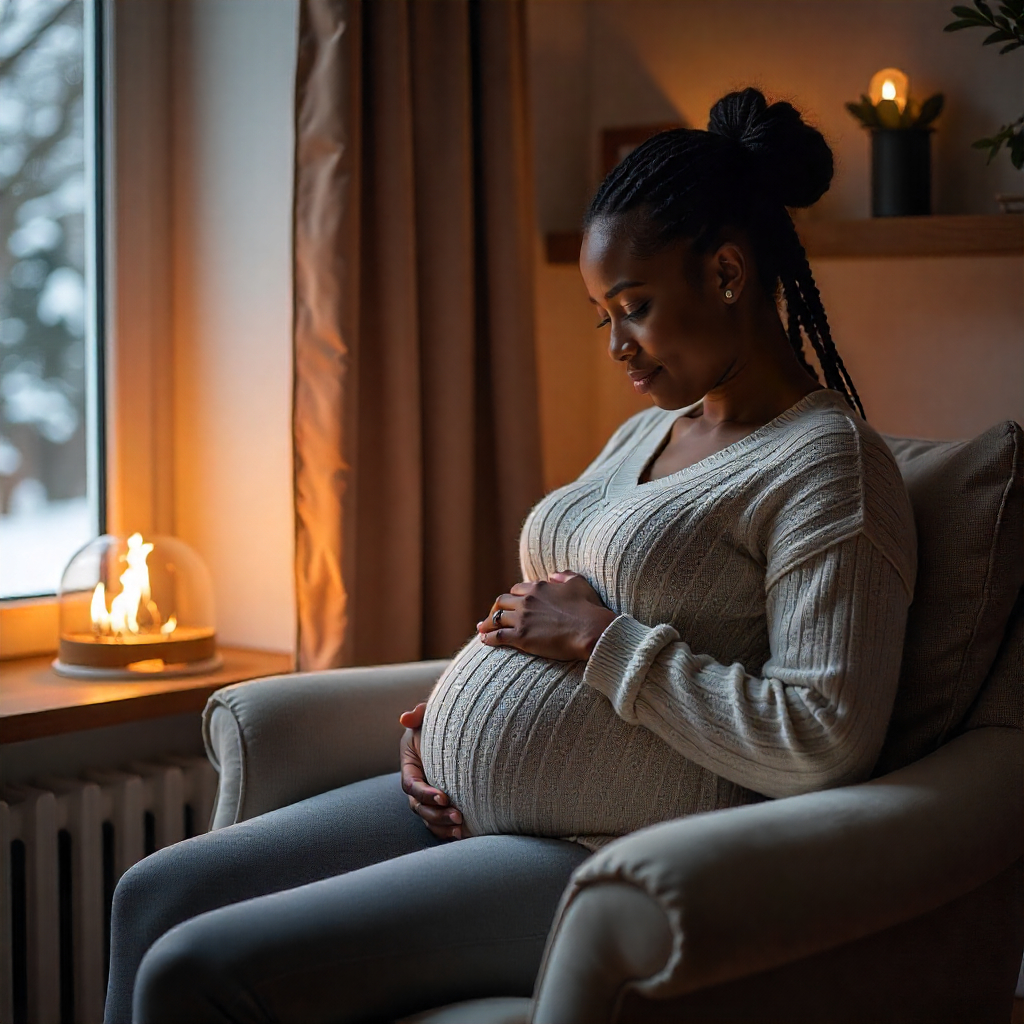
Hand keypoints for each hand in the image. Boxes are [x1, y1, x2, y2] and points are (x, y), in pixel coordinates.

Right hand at [399, 703, 462, 839]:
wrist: (461, 729)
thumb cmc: (442, 721)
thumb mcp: (429, 714)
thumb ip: (419, 713)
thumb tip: (405, 718)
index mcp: (410, 765)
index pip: (411, 785)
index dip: (424, 793)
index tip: (443, 796)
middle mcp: (417, 784)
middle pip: (419, 807)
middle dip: (436, 814)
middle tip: (458, 815)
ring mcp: (428, 796)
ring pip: (429, 819)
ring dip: (443, 826)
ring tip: (461, 829)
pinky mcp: (441, 804)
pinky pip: (439, 823)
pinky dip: (448, 831)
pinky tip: (464, 834)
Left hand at [477, 571, 616, 660]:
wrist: (591, 630)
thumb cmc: (589, 608)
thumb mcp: (579, 583)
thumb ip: (565, 576)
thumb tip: (553, 575)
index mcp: (538, 587)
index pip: (517, 589)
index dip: (512, 597)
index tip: (511, 604)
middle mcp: (527, 600)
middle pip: (502, 602)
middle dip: (496, 609)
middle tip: (492, 616)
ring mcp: (522, 619)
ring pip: (496, 618)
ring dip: (487, 623)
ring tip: (482, 628)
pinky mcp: (521, 637)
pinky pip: (498, 636)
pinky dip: (488, 637)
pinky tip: (484, 640)